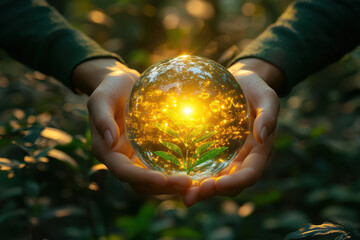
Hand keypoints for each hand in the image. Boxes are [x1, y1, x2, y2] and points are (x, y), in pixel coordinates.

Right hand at [73, 58, 191, 194]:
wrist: (121, 85)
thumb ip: (102, 119)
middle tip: (188, 183)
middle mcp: (122, 159)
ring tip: (195, 182)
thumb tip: (110, 141)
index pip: (124, 172)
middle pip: (141, 183)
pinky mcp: (148, 151)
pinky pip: (162, 166)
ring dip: (173, 185)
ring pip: (154, 180)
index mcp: (107, 152)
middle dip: (163, 187)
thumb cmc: (109, 89)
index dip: (142, 179)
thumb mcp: (101, 99)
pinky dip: (176, 172)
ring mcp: (136, 157)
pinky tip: (196, 170)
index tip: (163, 180)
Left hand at [183, 58, 282, 206]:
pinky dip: (192, 176)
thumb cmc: (254, 88)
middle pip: (230, 185)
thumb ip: (268, 114)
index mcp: (259, 151)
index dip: (235, 183)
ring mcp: (227, 157)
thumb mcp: (266, 96)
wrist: (239, 83)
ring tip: (181, 195)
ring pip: (215, 181)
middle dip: (212, 193)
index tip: (217, 184)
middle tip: (191, 196)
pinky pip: (203, 167)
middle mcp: (243, 159)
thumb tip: (262, 135)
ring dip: (199, 191)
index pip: (250, 174)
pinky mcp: (212, 151)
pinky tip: (174, 178)